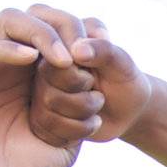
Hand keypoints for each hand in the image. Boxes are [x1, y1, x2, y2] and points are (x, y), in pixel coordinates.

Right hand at [29, 8, 152, 145]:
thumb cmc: (125, 81)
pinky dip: (79, 128)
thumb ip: (104, 50)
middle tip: (96, 88)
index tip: (93, 70)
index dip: (74, 64)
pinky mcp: (40, 114)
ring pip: (48, 101)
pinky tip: (93, 122)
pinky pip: (48, 125)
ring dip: (83, 108)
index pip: (51, 45)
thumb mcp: (123, 64)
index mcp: (59, 38)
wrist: (127, 112)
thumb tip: (77, 50)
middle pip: (47, 74)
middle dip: (80, 88)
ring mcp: (39, 88)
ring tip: (98, 103)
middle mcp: (43, 61)